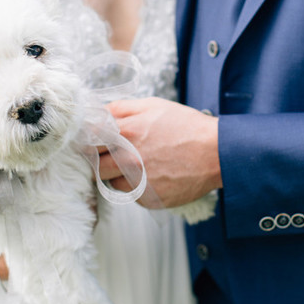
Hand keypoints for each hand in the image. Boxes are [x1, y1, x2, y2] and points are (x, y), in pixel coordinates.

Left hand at [99, 98, 221, 208]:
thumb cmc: (186, 126)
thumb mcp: (153, 106)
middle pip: (94, 164)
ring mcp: (137, 181)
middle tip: (111, 153)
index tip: (91, 140)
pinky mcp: (147, 198)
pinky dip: (135, 186)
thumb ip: (121, 108)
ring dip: (115, 174)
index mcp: (125, 132)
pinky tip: (152, 174)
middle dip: (99, 158)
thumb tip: (99, 112)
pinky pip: (130, 193)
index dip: (87, 139)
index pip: (87, 139)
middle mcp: (127, 158)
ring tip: (135, 164)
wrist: (216, 153)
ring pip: (109, 182)